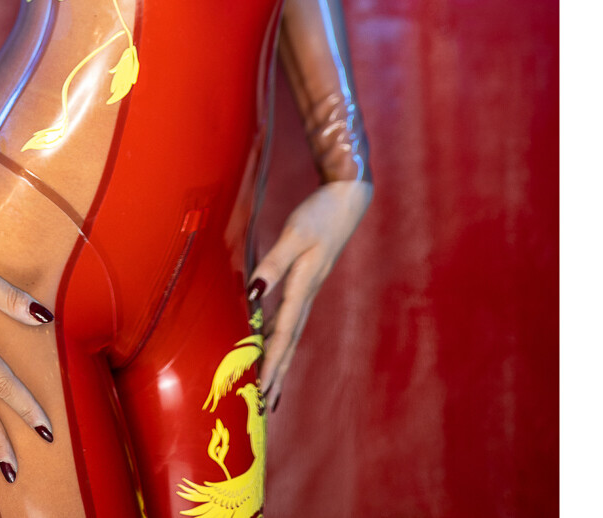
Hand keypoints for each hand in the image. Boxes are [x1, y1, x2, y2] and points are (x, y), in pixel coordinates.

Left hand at [246, 179, 372, 408]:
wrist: (347, 197)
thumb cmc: (321, 213)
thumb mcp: (296, 235)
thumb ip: (274, 263)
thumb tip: (255, 293)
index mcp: (304, 285)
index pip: (283, 332)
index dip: (272, 361)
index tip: (263, 389)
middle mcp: (308, 292)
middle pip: (290, 340)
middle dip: (278, 372)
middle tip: (266, 404)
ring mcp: (309, 286)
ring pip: (291, 330)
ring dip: (280, 358)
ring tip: (271, 384)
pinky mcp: (308, 278)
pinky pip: (292, 315)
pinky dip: (282, 334)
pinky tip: (274, 339)